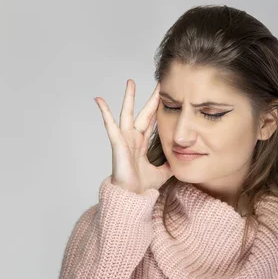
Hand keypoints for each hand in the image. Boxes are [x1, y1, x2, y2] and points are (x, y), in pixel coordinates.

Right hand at [95, 79, 172, 193]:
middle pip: (144, 113)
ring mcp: (124, 139)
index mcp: (142, 144)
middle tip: (158, 84)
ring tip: (130, 82)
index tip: (165, 97)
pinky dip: (104, 112)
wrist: (133, 196)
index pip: (152, 122)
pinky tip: (99, 100)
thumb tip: (178, 161)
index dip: (158, 109)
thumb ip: (169, 165)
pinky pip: (110, 124)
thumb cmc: (142, 187)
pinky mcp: (117, 143)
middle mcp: (133, 139)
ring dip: (129, 98)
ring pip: (127, 113)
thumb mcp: (162, 173)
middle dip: (151, 99)